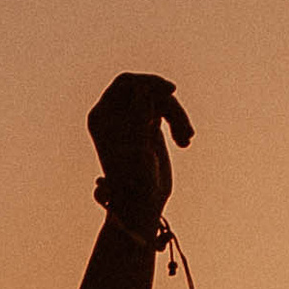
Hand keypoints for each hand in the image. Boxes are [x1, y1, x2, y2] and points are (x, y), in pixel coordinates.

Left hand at [87, 71, 192, 225]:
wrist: (141, 205)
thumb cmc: (134, 183)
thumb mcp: (137, 149)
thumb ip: (139, 117)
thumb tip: (144, 91)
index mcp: (102, 116)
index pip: (125, 84)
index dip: (148, 83)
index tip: (172, 91)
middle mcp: (114, 114)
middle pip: (145, 89)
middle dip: (167, 103)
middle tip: (183, 122)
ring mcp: (132, 118)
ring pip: (159, 100)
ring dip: (177, 116)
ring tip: (186, 139)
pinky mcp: (148, 126)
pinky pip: (166, 110)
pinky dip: (178, 123)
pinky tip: (184, 141)